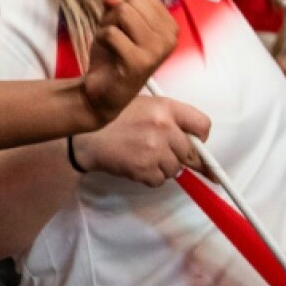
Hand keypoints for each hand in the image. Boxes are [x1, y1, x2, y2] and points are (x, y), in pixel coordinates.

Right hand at [73, 95, 210, 186]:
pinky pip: (160, 180)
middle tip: (157, 150)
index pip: (203, 125)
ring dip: (162, 167)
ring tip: (141, 155)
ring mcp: (155, 150)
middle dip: (178, 155)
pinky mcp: (145, 169)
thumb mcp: (142, 105)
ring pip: (175, 169)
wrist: (83, 136)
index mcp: (165, 107)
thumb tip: (196, 143)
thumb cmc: (111, 118)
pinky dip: (149, 176)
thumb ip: (168, 118)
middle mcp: (164, 128)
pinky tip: (134, 163)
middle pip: (191, 153)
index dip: (199, 137)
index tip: (193, 142)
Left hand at [81, 0, 177, 123]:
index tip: (123, 27)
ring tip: (112, 45)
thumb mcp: (113, 21)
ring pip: (123, 12)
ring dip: (107, 26)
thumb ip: (116, 3)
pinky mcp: (140, 62)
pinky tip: (108, 53)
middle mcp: (169, 37)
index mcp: (169, 25)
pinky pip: (111, 32)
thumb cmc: (111, 54)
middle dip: (114, 16)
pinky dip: (101, 38)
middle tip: (115, 38)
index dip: (122, 5)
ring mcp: (157, 50)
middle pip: (131, 1)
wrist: (101, 91)